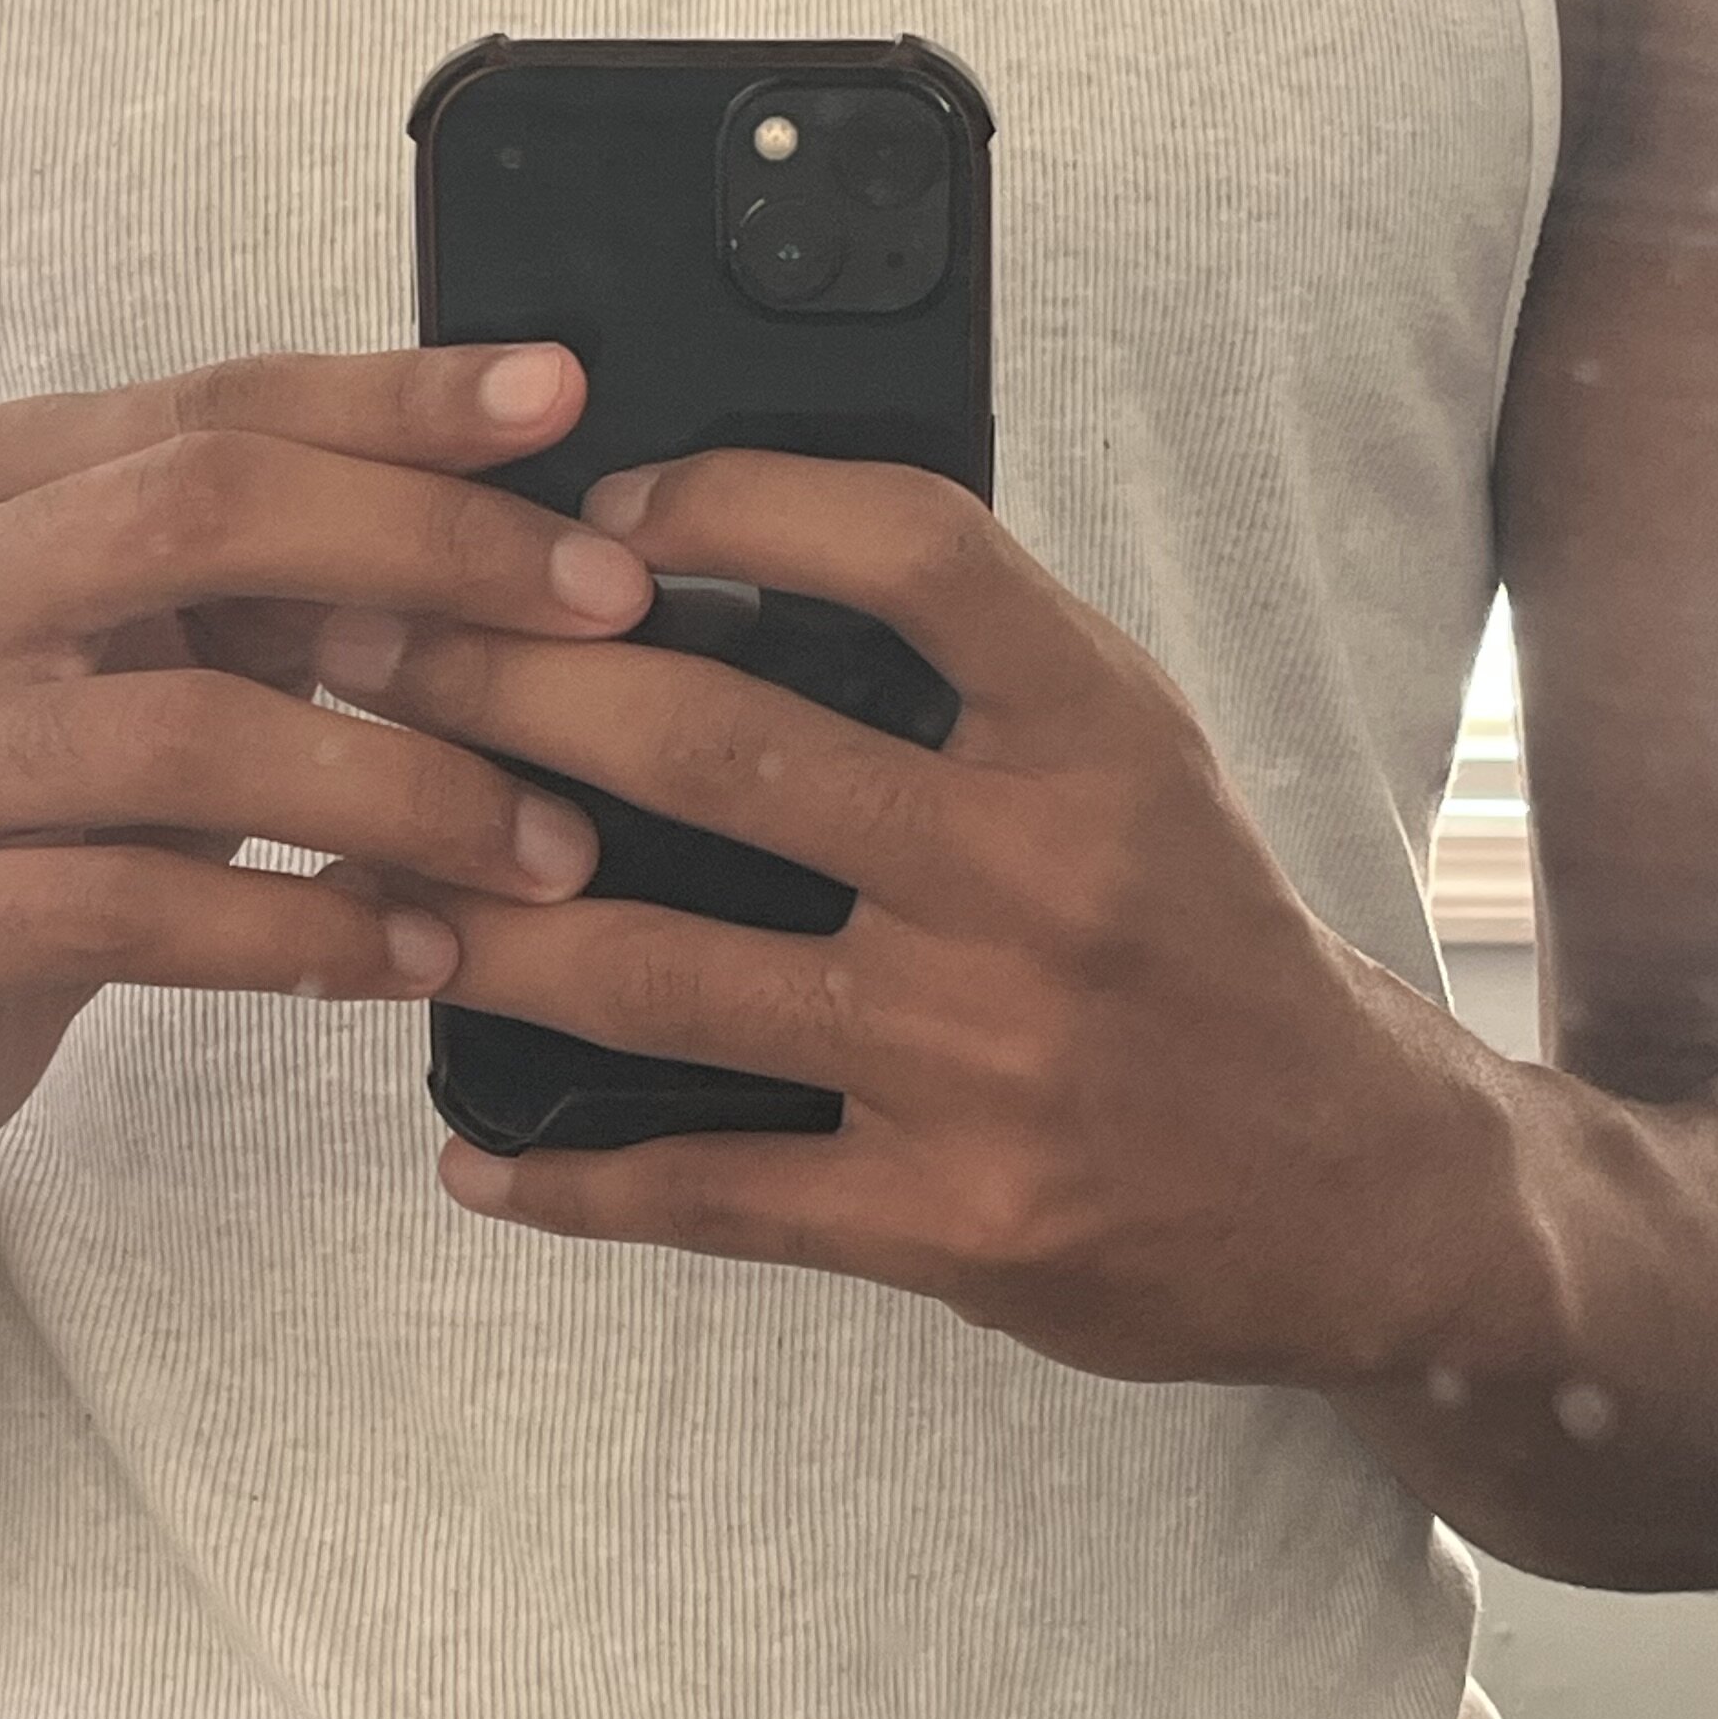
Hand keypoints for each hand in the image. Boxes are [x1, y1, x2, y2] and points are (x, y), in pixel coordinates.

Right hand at [0, 342, 648, 1177]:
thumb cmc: (43, 812)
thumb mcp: (153, 661)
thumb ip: (285, 574)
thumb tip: (534, 494)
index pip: (217, 403)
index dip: (397, 399)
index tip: (566, 398)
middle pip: (203, 512)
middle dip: (432, 553)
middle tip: (611, 614)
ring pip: (191, 736)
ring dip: (408, 789)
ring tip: (552, 845)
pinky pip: (137, 914)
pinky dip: (304, 934)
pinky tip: (421, 955)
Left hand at [313, 450, 1507, 1390]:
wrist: (1361, 1194)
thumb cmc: (1203, 948)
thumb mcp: (1133, 764)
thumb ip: (965, 672)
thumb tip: (704, 563)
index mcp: (1095, 731)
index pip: (906, 548)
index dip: (726, 502)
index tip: (587, 510)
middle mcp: (1042, 879)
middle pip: (721, 747)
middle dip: (501, 690)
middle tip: (357, 654)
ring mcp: (986, 1058)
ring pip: (664, 973)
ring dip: (480, 928)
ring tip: (363, 885)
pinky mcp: (952, 1216)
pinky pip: (713, 1188)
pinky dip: (572, 1178)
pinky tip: (472, 1153)